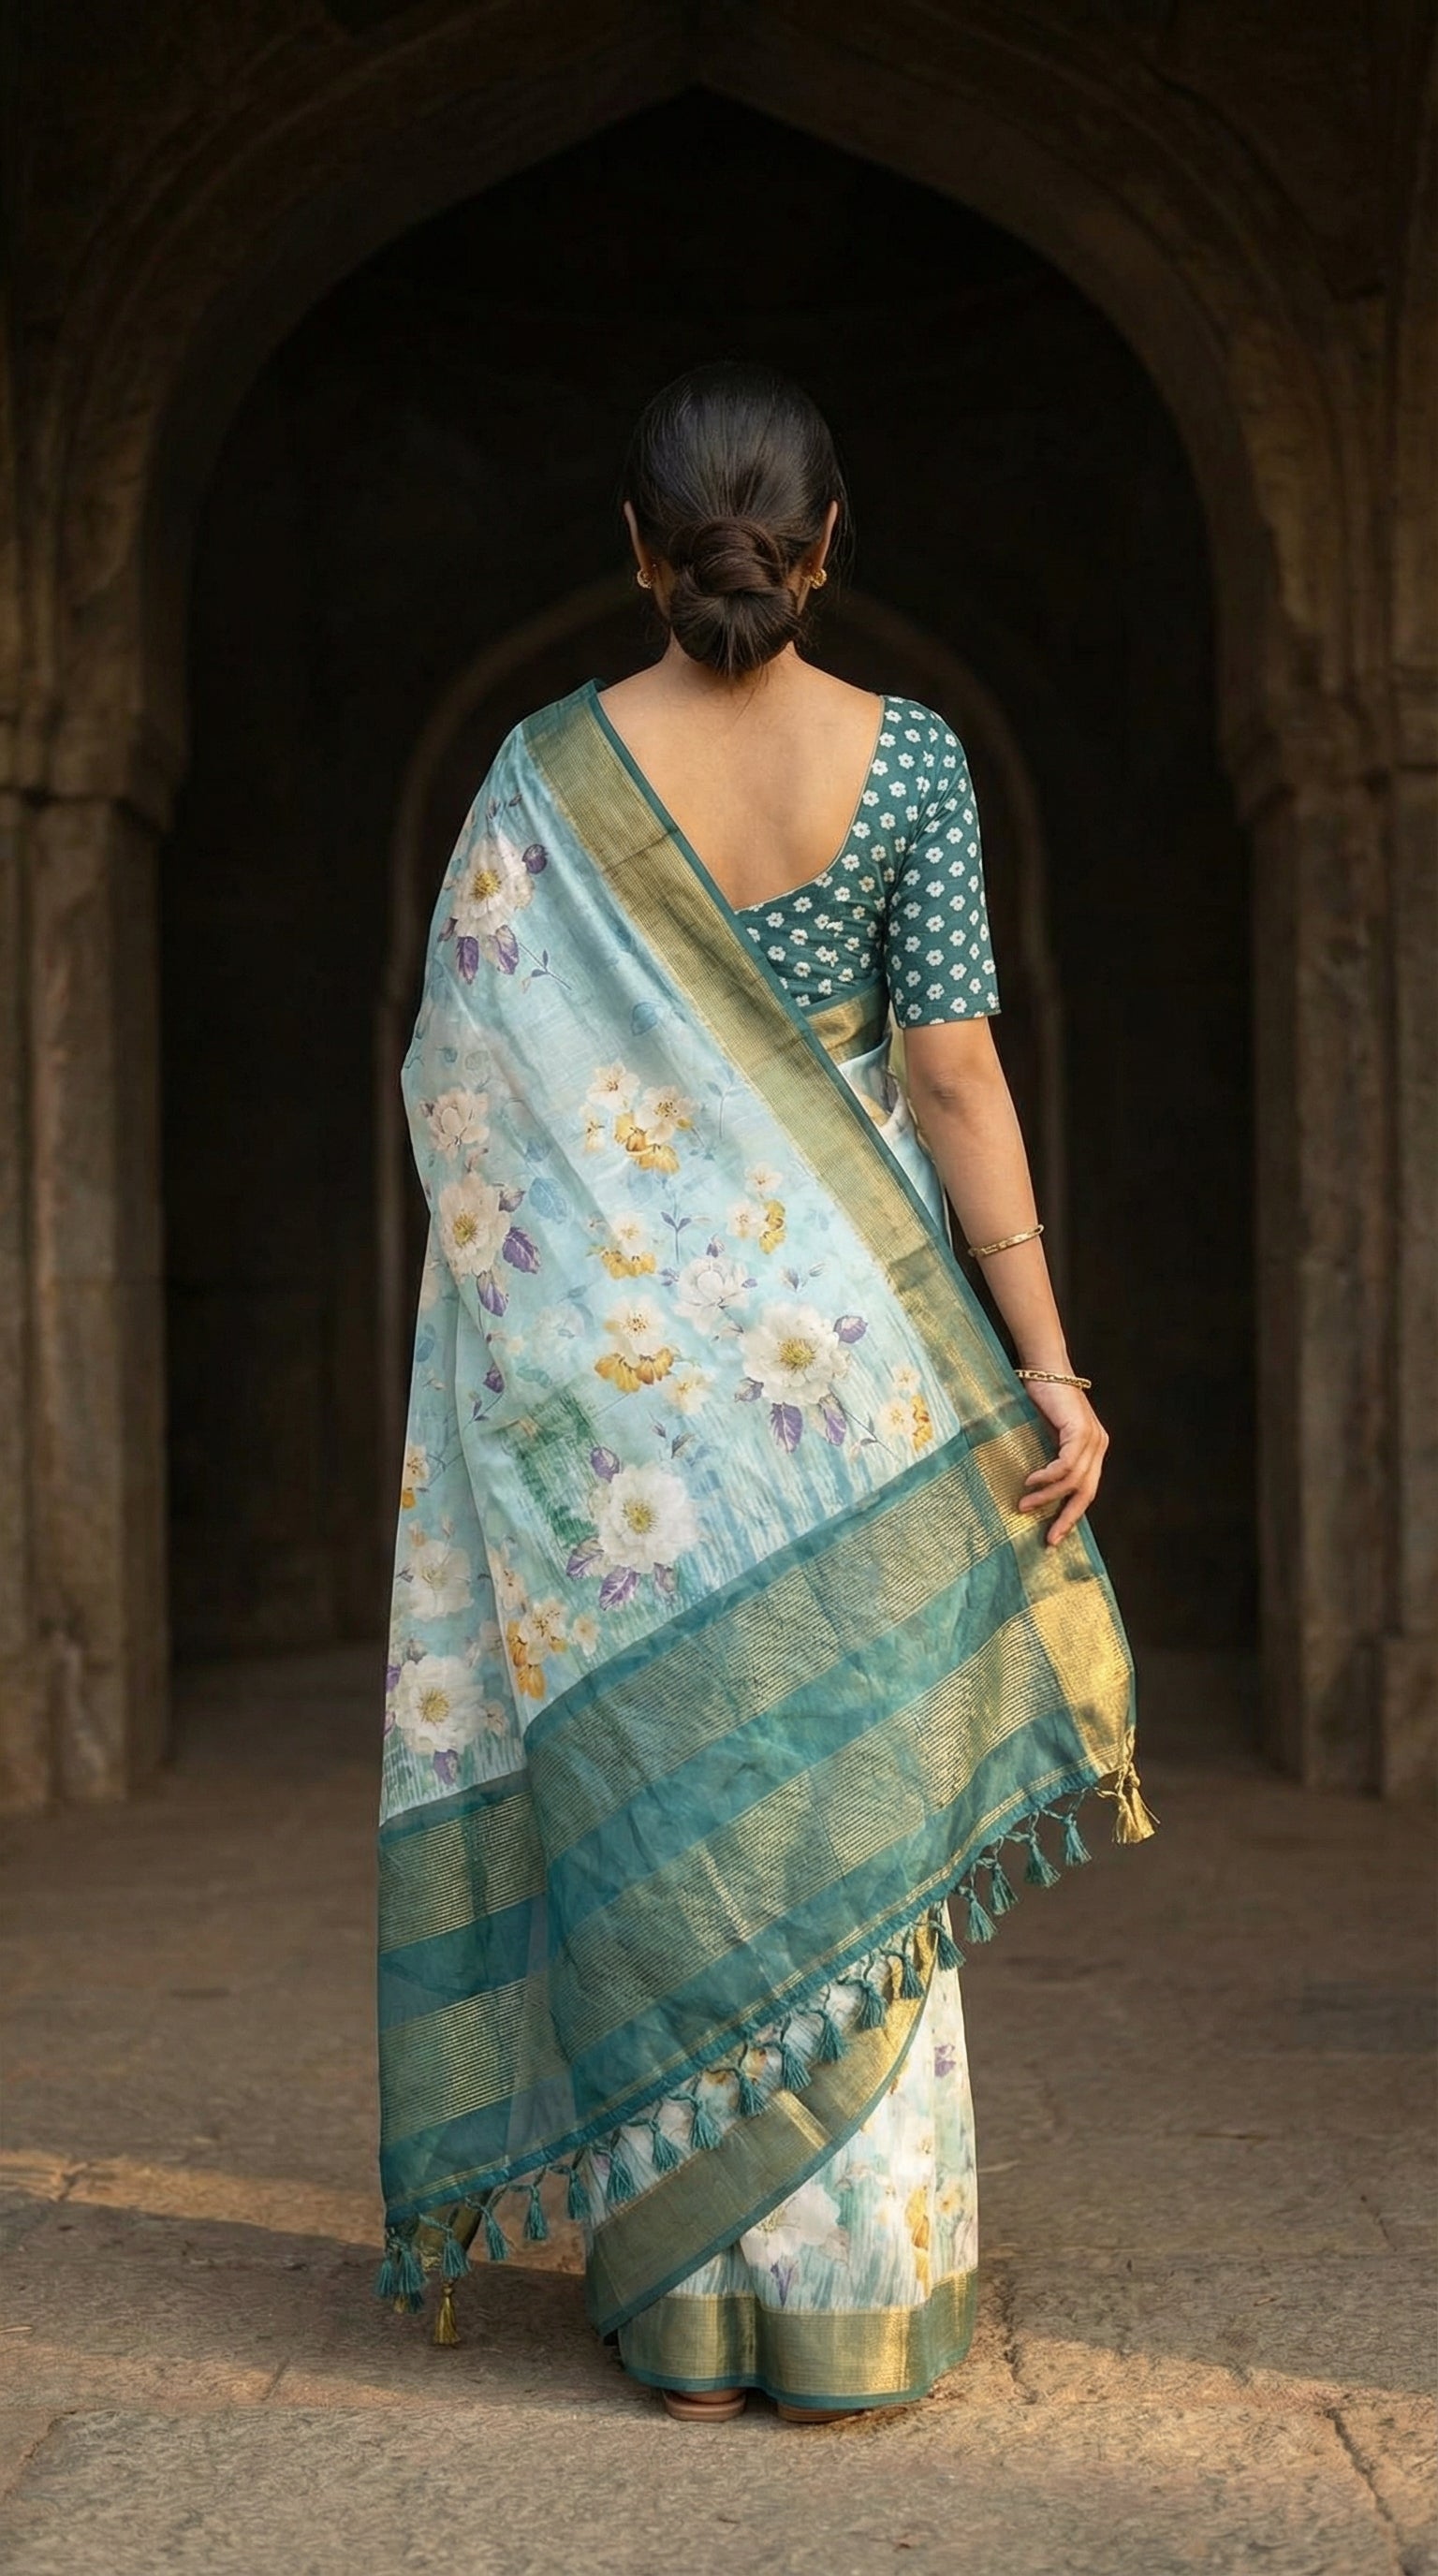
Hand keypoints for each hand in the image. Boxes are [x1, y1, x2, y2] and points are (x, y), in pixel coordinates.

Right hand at [1017, 1377, 1108, 1544]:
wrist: (1043, 1368)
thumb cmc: (1040, 1399)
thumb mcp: (1047, 1435)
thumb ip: (1050, 1458)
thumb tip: (1034, 1491)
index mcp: (1093, 1448)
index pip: (1087, 1490)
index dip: (1071, 1514)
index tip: (1054, 1534)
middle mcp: (1098, 1445)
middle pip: (1087, 1493)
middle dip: (1068, 1518)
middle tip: (1049, 1538)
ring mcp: (1092, 1438)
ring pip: (1073, 1482)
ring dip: (1047, 1497)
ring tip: (1024, 1505)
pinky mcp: (1080, 1431)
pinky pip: (1065, 1466)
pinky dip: (1048, 1478)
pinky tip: (1030, 1482)